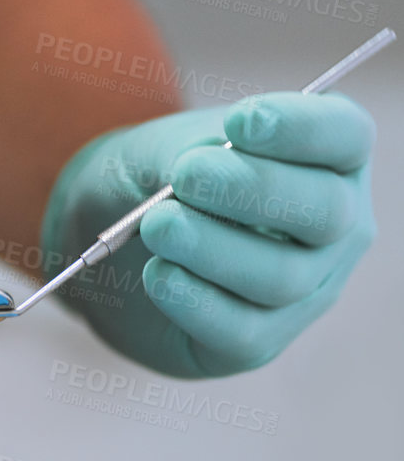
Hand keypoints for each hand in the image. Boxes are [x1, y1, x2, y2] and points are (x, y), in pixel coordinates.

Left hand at [40, 92, 376, 376]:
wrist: (115, 242)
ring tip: (157, 225)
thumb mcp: (164, 147)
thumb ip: (189, 152)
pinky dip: (195, 301)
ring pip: (282, 277)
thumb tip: (202, 168)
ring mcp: (304, 288)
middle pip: (325, 212)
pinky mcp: (258, 339)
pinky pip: (242, 330)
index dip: (303, 128)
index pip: (345, 136)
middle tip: (187, 175)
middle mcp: (332, 226)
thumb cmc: (157, 178)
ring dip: (214, 248)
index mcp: (323, 158)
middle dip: (253, 191)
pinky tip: (158, 275)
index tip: (241, 121)